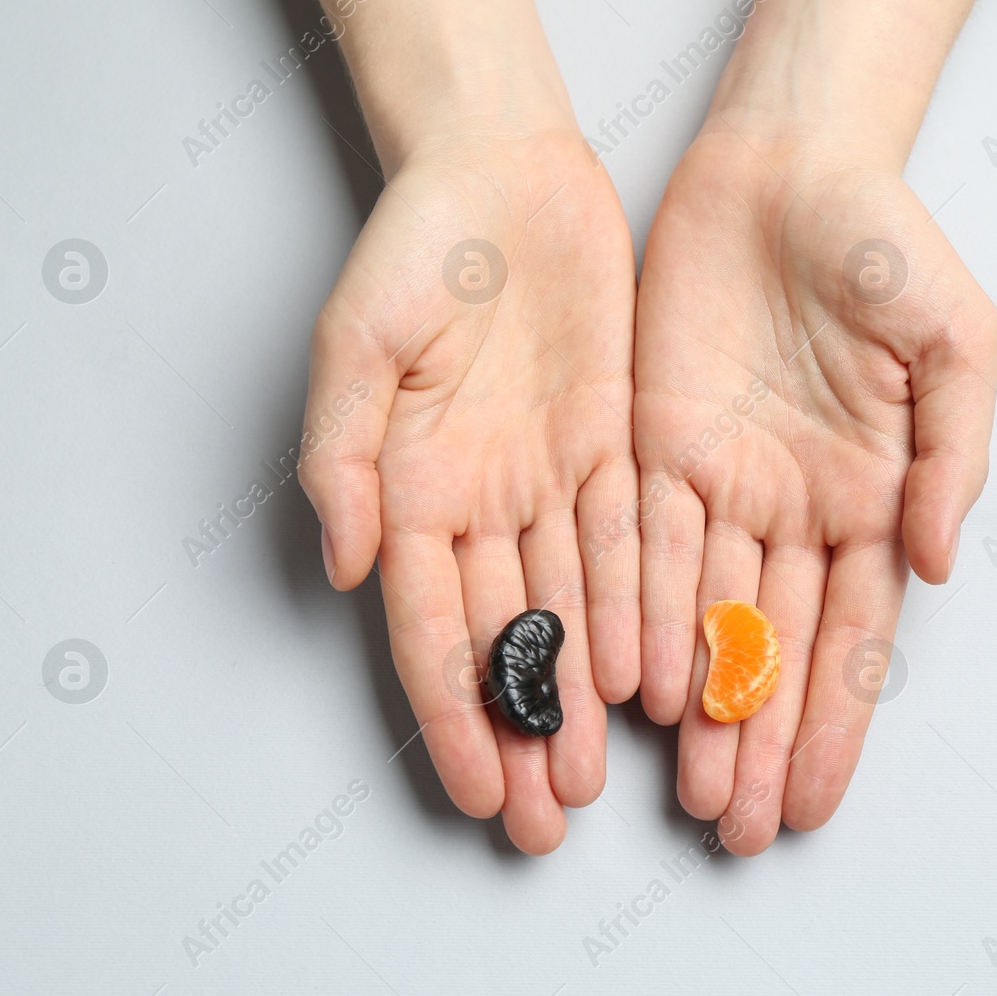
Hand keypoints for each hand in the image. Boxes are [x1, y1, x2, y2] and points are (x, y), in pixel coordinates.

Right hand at [300, 128, 638, 854]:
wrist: (500, 174)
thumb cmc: (414, 249)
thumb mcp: (354, 344)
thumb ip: (343, 457)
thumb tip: (348, 566)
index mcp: (409, 490)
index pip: (430, 629)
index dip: (452, 715)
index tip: (473, 792)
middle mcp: (480, 502)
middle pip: (505, 640)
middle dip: (523, 733)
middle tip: (543, 821)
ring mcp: (547, 479)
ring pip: (572, 609)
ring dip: (584, 695)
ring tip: (598, 777)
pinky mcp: (611, 447)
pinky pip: (629, 541)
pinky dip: (640, 608)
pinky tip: (653, 675)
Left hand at [634, 127, 996, 853]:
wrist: (789, 163)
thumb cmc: (886, 242)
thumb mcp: (957, 343)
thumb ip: (954, 456)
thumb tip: (935, 566)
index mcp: (873, 495)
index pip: (852, 636)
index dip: (832, 723)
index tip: (812, 804)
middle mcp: (795, 507)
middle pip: (773, 649)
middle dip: (758, 744)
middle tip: (737, 829)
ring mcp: (724, 482)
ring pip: (704, 618)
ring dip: (699, 707)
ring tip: (689, 793)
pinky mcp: (654, 445)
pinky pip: (644, 546)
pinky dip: (639, 617)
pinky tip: (636, 688)